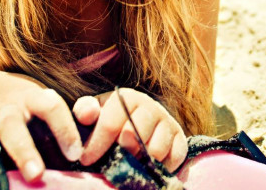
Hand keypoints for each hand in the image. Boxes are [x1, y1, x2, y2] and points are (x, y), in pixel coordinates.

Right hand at [0, 86, 82, 189]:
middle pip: (12, 126)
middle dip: (24, 151)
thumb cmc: (27, 104)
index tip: (76, 154)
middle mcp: (4, 110)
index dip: (64, 129)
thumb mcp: (48, 101)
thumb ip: (73, 117)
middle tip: (37, 174)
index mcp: (31, 98)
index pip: (51, 108)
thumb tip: (92, 132)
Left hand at [73, 88, 187, 172]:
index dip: (96, 144)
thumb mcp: (95, 113)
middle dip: (119, 152)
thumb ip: (85, 110)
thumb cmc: (110, 120)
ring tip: (129, 166)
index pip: (110, 123)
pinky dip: (162, 167)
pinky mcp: (181, 139)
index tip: (85, 159)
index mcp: (128, 98)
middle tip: (112, 162)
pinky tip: (148, 168)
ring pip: (156, 149)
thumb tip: (88, 114)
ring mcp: (168, 122)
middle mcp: (151, 107)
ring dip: (141, 163)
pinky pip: (175, 157)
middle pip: (134, 135)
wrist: (137, 122)